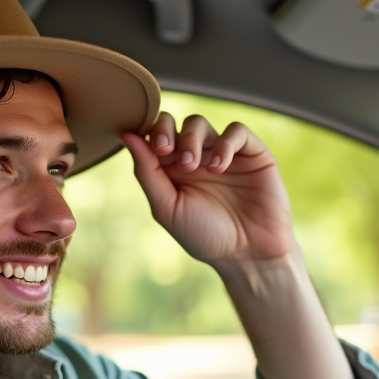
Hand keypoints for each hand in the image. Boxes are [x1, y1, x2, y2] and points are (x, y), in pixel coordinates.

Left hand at [120, 113, 293, 267]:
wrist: (247, 254)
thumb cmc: (204, 236)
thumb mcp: (168, 207)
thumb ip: (147, 171)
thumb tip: (126, 135)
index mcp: (171, 170)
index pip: (154, 136)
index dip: (151, 133)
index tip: (155, 149)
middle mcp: (196, 157)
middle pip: (175, 123)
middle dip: (166, 131)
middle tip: (166, 152)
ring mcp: (222, 153)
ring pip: (200, 124)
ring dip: (191, 139)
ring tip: (193, 166)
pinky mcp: (252, 154)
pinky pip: (236, 131)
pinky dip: (225, 143)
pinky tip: (219, 167)